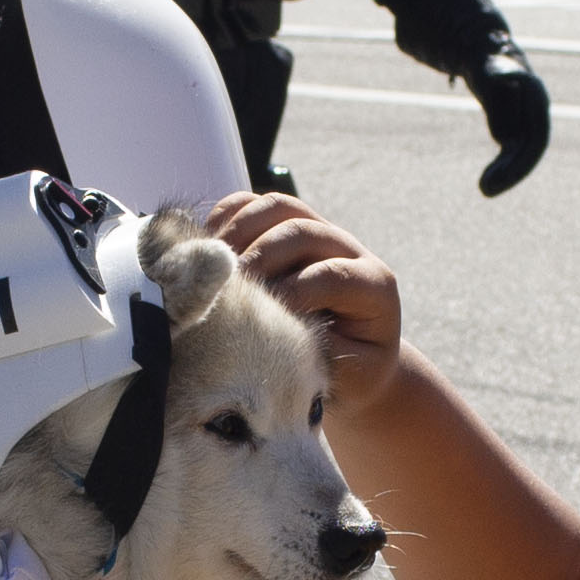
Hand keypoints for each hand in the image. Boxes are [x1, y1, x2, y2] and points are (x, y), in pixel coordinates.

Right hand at [204, 192, 401, 398]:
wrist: (353, 361)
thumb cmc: (351, 375)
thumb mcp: (352, 376)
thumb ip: (324, 352)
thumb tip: (279, 327)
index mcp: (373, 285)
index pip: (330, 275)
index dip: (291, 294)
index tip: (259, 322)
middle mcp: (348, 248)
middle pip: (301, 231)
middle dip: (259, 259)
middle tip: (226, 292)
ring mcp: (317, 231)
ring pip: (278, 207)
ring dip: (239, 231)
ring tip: (211, 267)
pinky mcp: (286, 226)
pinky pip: (255, 203)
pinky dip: (227, 216)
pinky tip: (206, 248)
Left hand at [469, 46, 553, 195]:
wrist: (485, 51)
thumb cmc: (486, 64)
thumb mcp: (489, 80)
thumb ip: (498, 104)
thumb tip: (504, 139)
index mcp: (536, 99)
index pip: (536, 140)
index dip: (521, 161)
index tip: (500, 178)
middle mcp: (536, 112)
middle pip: (531, 151)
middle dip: (512, 173)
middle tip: (486, 189)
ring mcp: (527, 119)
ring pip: (520, 154)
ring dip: (506, 173)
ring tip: (485, 188)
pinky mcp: (514, 125)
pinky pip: (511, 152)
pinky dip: (501, 166)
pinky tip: (487, 180)